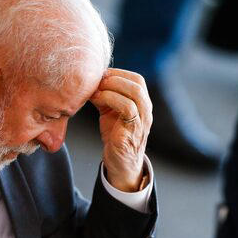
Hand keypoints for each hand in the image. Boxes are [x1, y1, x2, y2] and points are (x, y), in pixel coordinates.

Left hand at [90, 68, 152, 191]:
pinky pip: (127, 108)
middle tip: (97, 81)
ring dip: (112, 87)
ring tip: (96, 90)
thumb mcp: (111, 111)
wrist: (121, 164)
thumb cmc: (116, 135)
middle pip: (138, 83)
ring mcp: (141, 120)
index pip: (137, 79)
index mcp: (142, 103)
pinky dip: (110, 99)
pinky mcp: (132, 131)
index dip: (119, 73)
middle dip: (115, 77)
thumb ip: (106, 96)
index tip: (100, 75)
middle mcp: (146, 110)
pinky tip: (97, 100)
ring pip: (135, 93)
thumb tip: (91, 81)